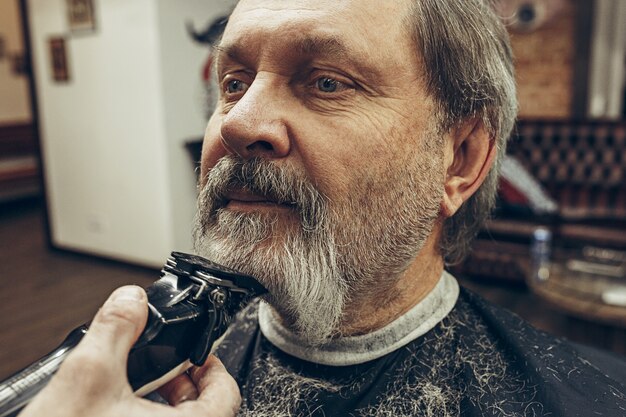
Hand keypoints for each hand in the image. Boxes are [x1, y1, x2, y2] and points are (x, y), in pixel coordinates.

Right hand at [19, 286, 240, 416]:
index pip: (227, 394)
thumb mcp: (88, 376)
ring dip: (166, 403)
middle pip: (206, 410)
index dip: (213, 365)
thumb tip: (131, 300)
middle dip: (184, 382)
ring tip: (137, 387)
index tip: (196, 354)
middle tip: (164, 367)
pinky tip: (118, 410)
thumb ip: (117, 329)